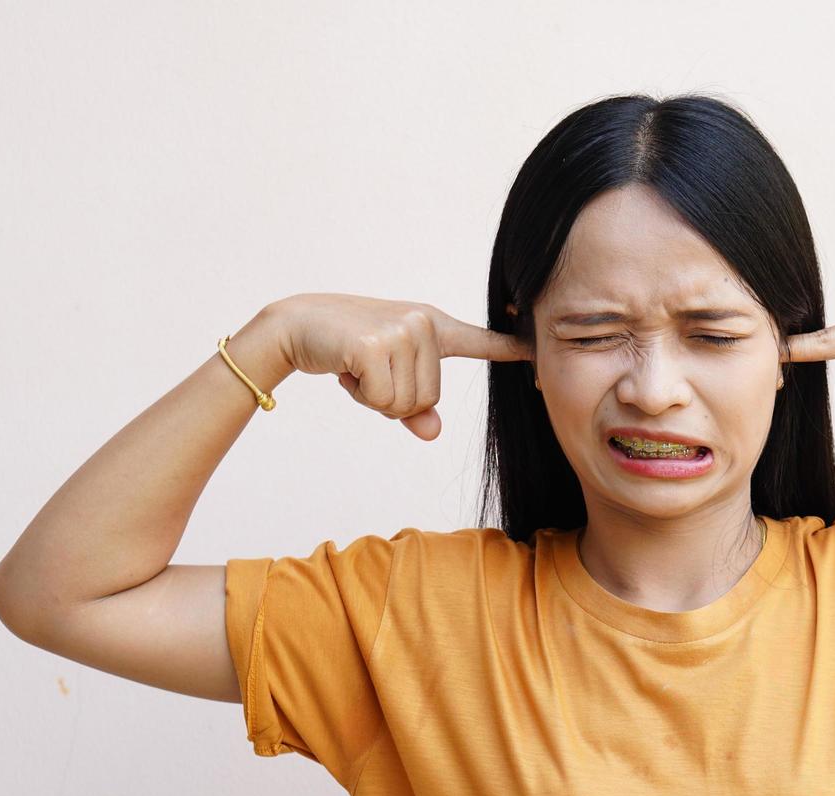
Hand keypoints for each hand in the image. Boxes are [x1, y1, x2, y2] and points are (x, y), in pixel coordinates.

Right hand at [269, 292, 532, 439]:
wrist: (296, 326)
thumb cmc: (346, 351)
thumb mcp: (386, 378)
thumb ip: (415, 407)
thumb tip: (435, 432)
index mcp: (433, 326)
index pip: (480, 340)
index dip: (511, 348)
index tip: (538, 349)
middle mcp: (424, 324)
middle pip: (429, 399)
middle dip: (394, 399)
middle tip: (368, 370)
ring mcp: (403, 331)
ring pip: (408, 404)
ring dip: (376, 398)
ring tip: (357, 366)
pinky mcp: (377, 345)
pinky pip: (384, 401)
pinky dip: (361, 395)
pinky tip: (346, 368)